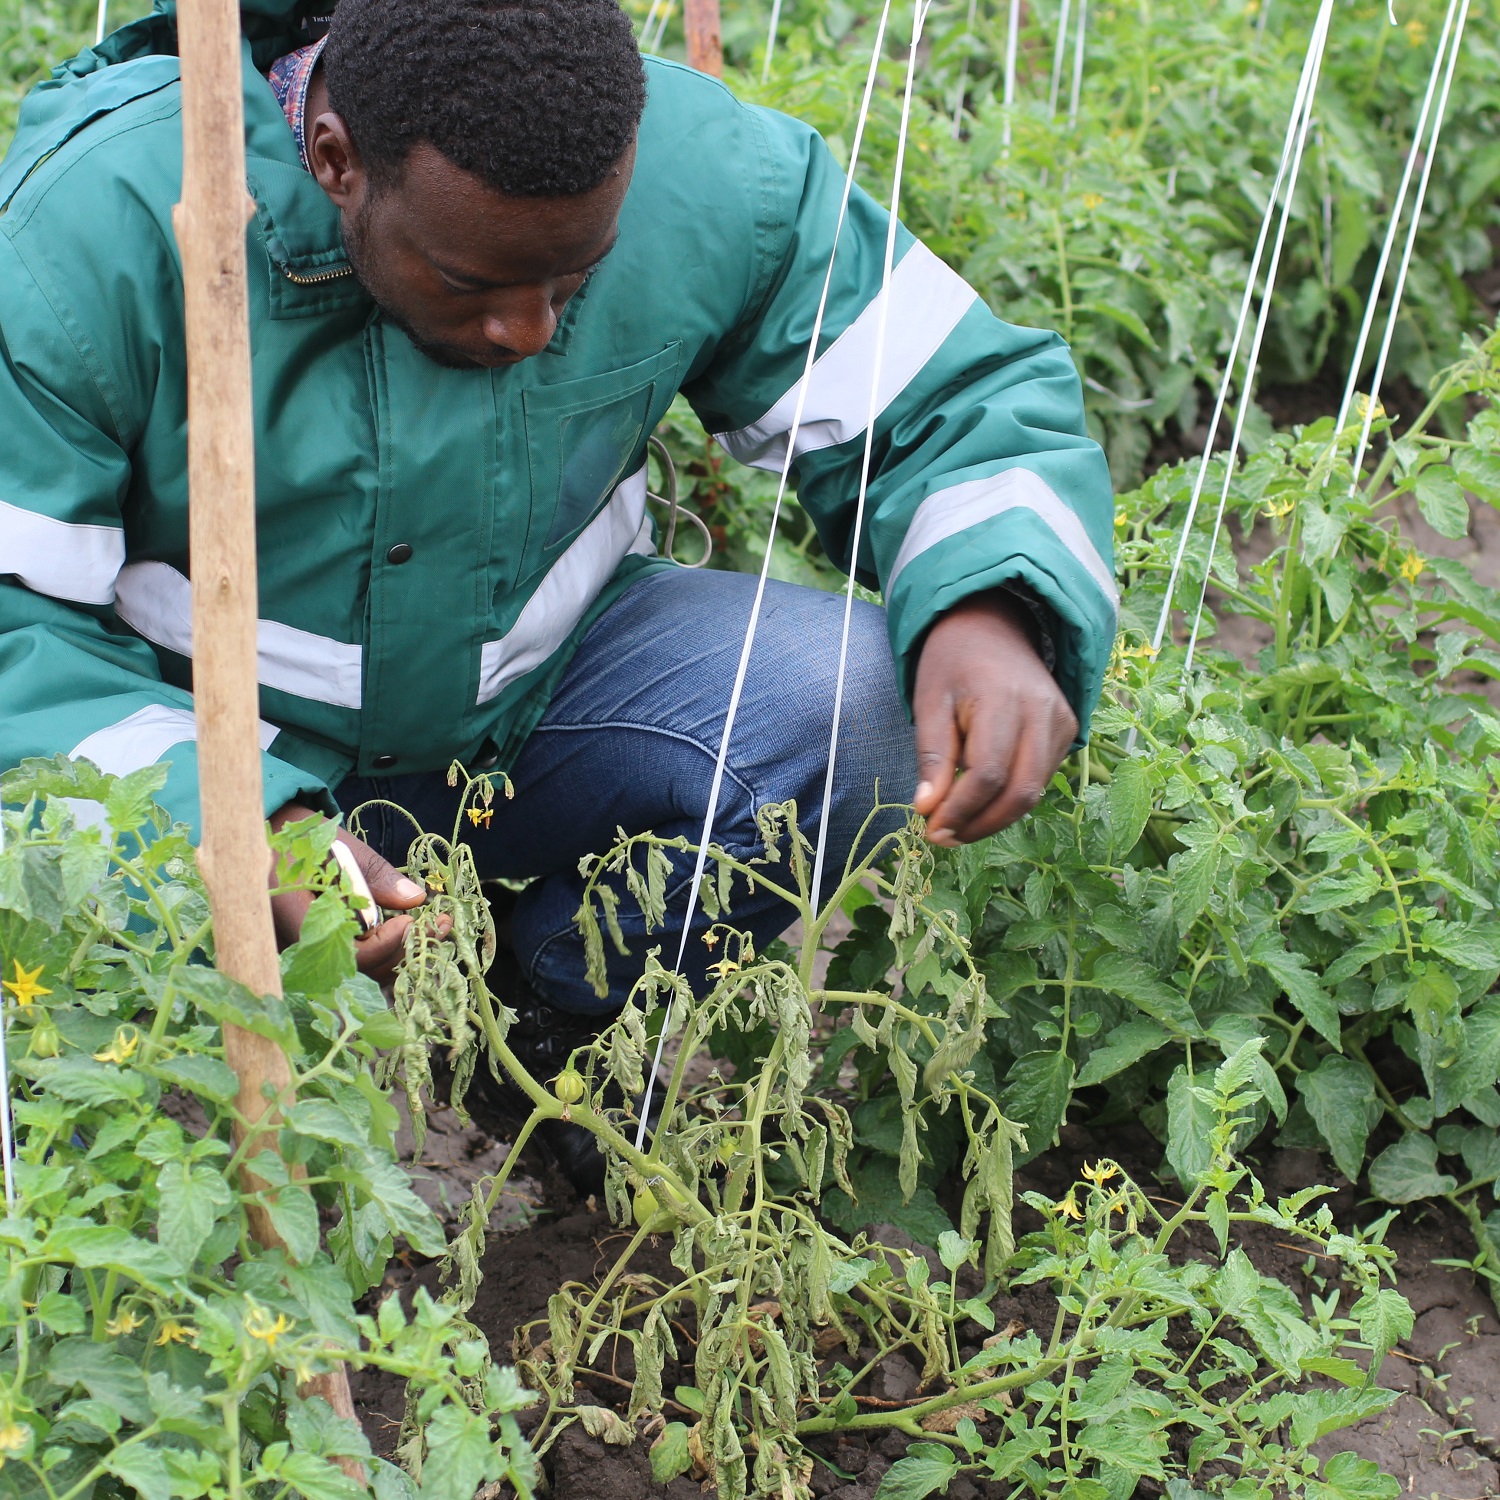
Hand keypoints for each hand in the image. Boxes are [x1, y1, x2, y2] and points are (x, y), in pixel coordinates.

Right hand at [267, 802, 433, 982]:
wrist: (270, 836)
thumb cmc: (303, 836)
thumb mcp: (341, 846)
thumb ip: (375, 875)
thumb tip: (414, 898)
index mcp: (293, 916)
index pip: (348, 955)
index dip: (385, 944)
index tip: (409, 920)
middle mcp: (296, 944)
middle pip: (360, 968)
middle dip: (405, 948)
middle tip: (441, 925)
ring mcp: (306, 951)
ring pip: (360, 968)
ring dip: (401, 950)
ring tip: (435, 926)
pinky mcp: (318, 949)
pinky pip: (354, 960)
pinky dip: (385, 949)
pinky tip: (410, 929)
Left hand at [912, 591, 1077, 845]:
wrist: (992, 627)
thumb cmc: (952, 663)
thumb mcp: (928, 703)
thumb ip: (931, 757)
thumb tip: (927, 809)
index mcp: (1003, 698)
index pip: (987, 773)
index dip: (960, 810)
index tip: (931, 829)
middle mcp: (1042, 711)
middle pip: (1020, 791)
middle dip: (980, 824)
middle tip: (944, 837)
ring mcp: (1062, 721)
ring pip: (1034, 791)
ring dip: (995, 817)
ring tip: (957, 823)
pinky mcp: (1068, 730)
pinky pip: (1041, 777)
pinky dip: (1011, 797)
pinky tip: (981, 797)